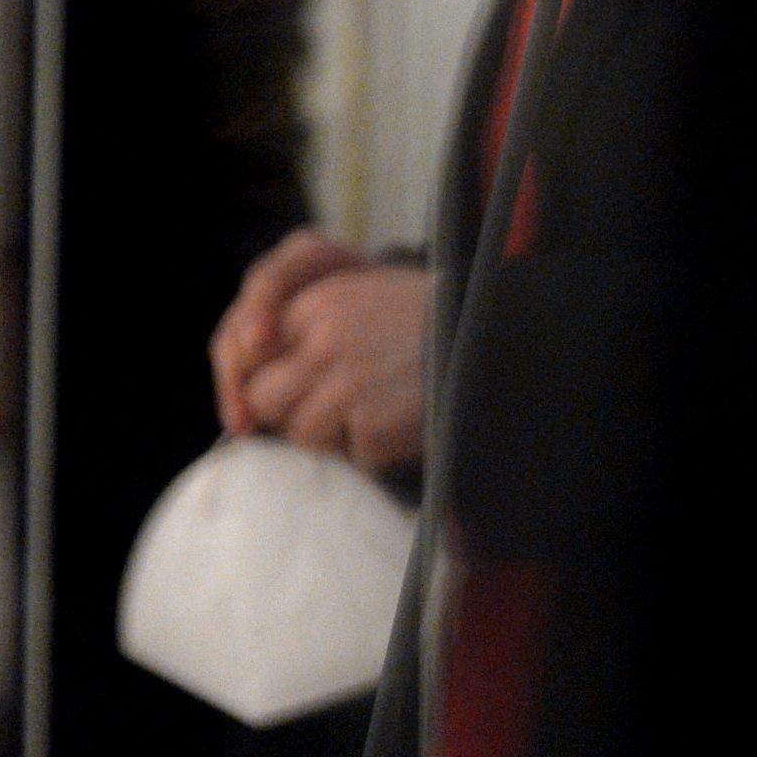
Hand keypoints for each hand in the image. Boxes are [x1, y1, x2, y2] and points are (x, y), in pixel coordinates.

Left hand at [212, 231, 429, 474]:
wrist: (504, 339)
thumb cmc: (432, 322)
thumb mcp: (366, 300)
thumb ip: (310, 330)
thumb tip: (253, 392)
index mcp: (320, 303)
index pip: (253, 355)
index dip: (269, 381)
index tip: (280, 398)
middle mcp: (326, 341)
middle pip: (265, 399)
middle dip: (293, 410)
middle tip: (337, 406)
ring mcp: (347, 385)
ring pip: (301, 434)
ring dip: (335, 435)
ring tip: (381, 411)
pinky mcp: (371, 425)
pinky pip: (351, 455)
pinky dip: (377, 449)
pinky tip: (407, 421)